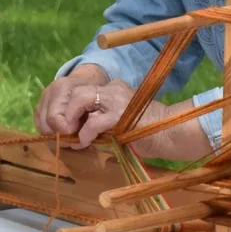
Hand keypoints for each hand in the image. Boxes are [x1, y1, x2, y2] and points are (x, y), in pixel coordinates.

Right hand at [34, 64, 109, 140]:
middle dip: (59, 136)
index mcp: (62, 88)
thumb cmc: (93, 90)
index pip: (54, 118)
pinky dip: (50, 132)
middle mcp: (48, 92)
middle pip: (45, 124)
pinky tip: (61, 133)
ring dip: (54, 136)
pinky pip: (39, 124)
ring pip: (41, 126)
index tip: (78, 137)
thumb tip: (82, 139)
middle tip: (73, 142)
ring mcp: (42, 99)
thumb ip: (90, 116)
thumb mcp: (96, 100)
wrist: (86, 78)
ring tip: (68, 138)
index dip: (65, 132)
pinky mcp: (39, 106)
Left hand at [37, 74, 171, 154]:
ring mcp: (117, 99)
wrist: (171, 134)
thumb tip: (72, 132)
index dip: (64, 106)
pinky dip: (84, 133)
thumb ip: (97, 121)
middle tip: (59, 131)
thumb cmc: (145, 132)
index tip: (59, 125)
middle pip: (75, 90)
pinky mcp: (121, 115)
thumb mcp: (116, 122)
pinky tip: (84, 143)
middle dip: (61, 111)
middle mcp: (112, 88)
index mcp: (111, 89)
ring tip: (69, 135)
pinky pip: (94, 121)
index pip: (78, 89)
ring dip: (69, 119)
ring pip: (80, 98)